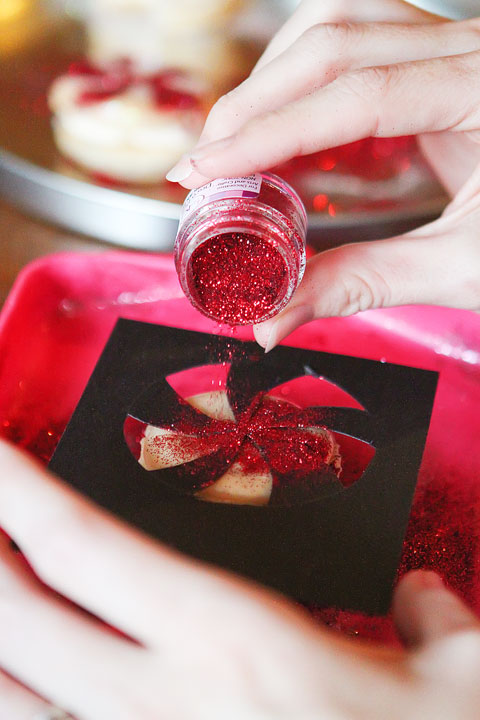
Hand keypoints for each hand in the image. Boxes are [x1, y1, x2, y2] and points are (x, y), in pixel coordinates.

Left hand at [1, 440, 479, 718]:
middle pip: (19, 616)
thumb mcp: (461, 678)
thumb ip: (433, 618)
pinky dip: (16, 711)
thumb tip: (422, 596)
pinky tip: (20, 686)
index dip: (15, 489)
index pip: (85, 545)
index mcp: (233, 645)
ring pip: (9, 702)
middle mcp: (161, 707)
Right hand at [167, 0, 479, 348]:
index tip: (203, 170)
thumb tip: (271, 319)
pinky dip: (305, 83)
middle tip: (204, 164)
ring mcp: (456, 47)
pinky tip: (286, 129)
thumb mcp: (463, 268)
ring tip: (236, 144)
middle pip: (337, 36)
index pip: (358, 93)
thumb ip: (362, 285)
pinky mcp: (440, 62)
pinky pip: (358, 45)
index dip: (270, 131)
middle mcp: (471, 50)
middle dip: (255, 100)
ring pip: (341, 23)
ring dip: (275, 78)